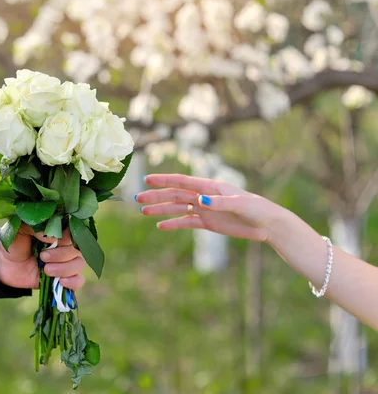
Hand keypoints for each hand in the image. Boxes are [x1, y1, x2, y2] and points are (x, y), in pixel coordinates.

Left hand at [0, 224, 85, 289]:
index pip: (73, 231)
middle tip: (43, 257)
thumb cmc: (14, 243)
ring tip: (46, 270)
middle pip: (76, 250)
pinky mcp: (62, 279)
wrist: (4, 265)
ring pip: (78, 264)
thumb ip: (36, 228)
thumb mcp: (20, 229)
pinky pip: (78, 281)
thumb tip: (53, 238)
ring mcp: (65, 263)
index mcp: (57, 232)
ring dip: (64, 269)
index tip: (52, 241)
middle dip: (60, 255)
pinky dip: (73, 282)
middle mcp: (64, 246)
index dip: (67, 238)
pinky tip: (61, 282)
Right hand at [136, 174, 287, 242]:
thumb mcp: (240, 205)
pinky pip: (186, 222)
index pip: (182, 182)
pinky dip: (173, 223)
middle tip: (137, 198)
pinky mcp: (208, 223)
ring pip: (177, 208)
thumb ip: (219, 203)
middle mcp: (204, 196)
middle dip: (156, 196)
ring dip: (160, 209)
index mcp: (210, 187)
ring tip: (143, 211)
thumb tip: (199, 201)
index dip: (164, 180)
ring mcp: (205, 209)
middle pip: (175, 195)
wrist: (268, 225)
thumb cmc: (257, 209)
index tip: (147, 180)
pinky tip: (160, 225)